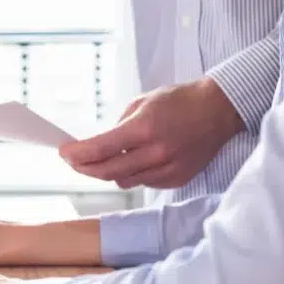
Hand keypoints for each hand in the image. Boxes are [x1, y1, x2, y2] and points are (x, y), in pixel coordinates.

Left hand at [60, 77, 244, 188]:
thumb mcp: (142, 103)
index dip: (77, 154)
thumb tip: (100, 145)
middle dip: (84, 168)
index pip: (100, 149)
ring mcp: (168, 169)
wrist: (219, 110)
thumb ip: (119, 126)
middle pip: (108, 171)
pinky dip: (132, 175)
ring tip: (99, 161)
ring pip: (124, 181)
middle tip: (73, 162)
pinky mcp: (178, 179)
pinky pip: (144, 183)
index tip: (64, 152)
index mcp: (144, 129)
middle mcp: (156, 153)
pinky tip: (130, 162)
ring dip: (107, 172)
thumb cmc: (179, 100)